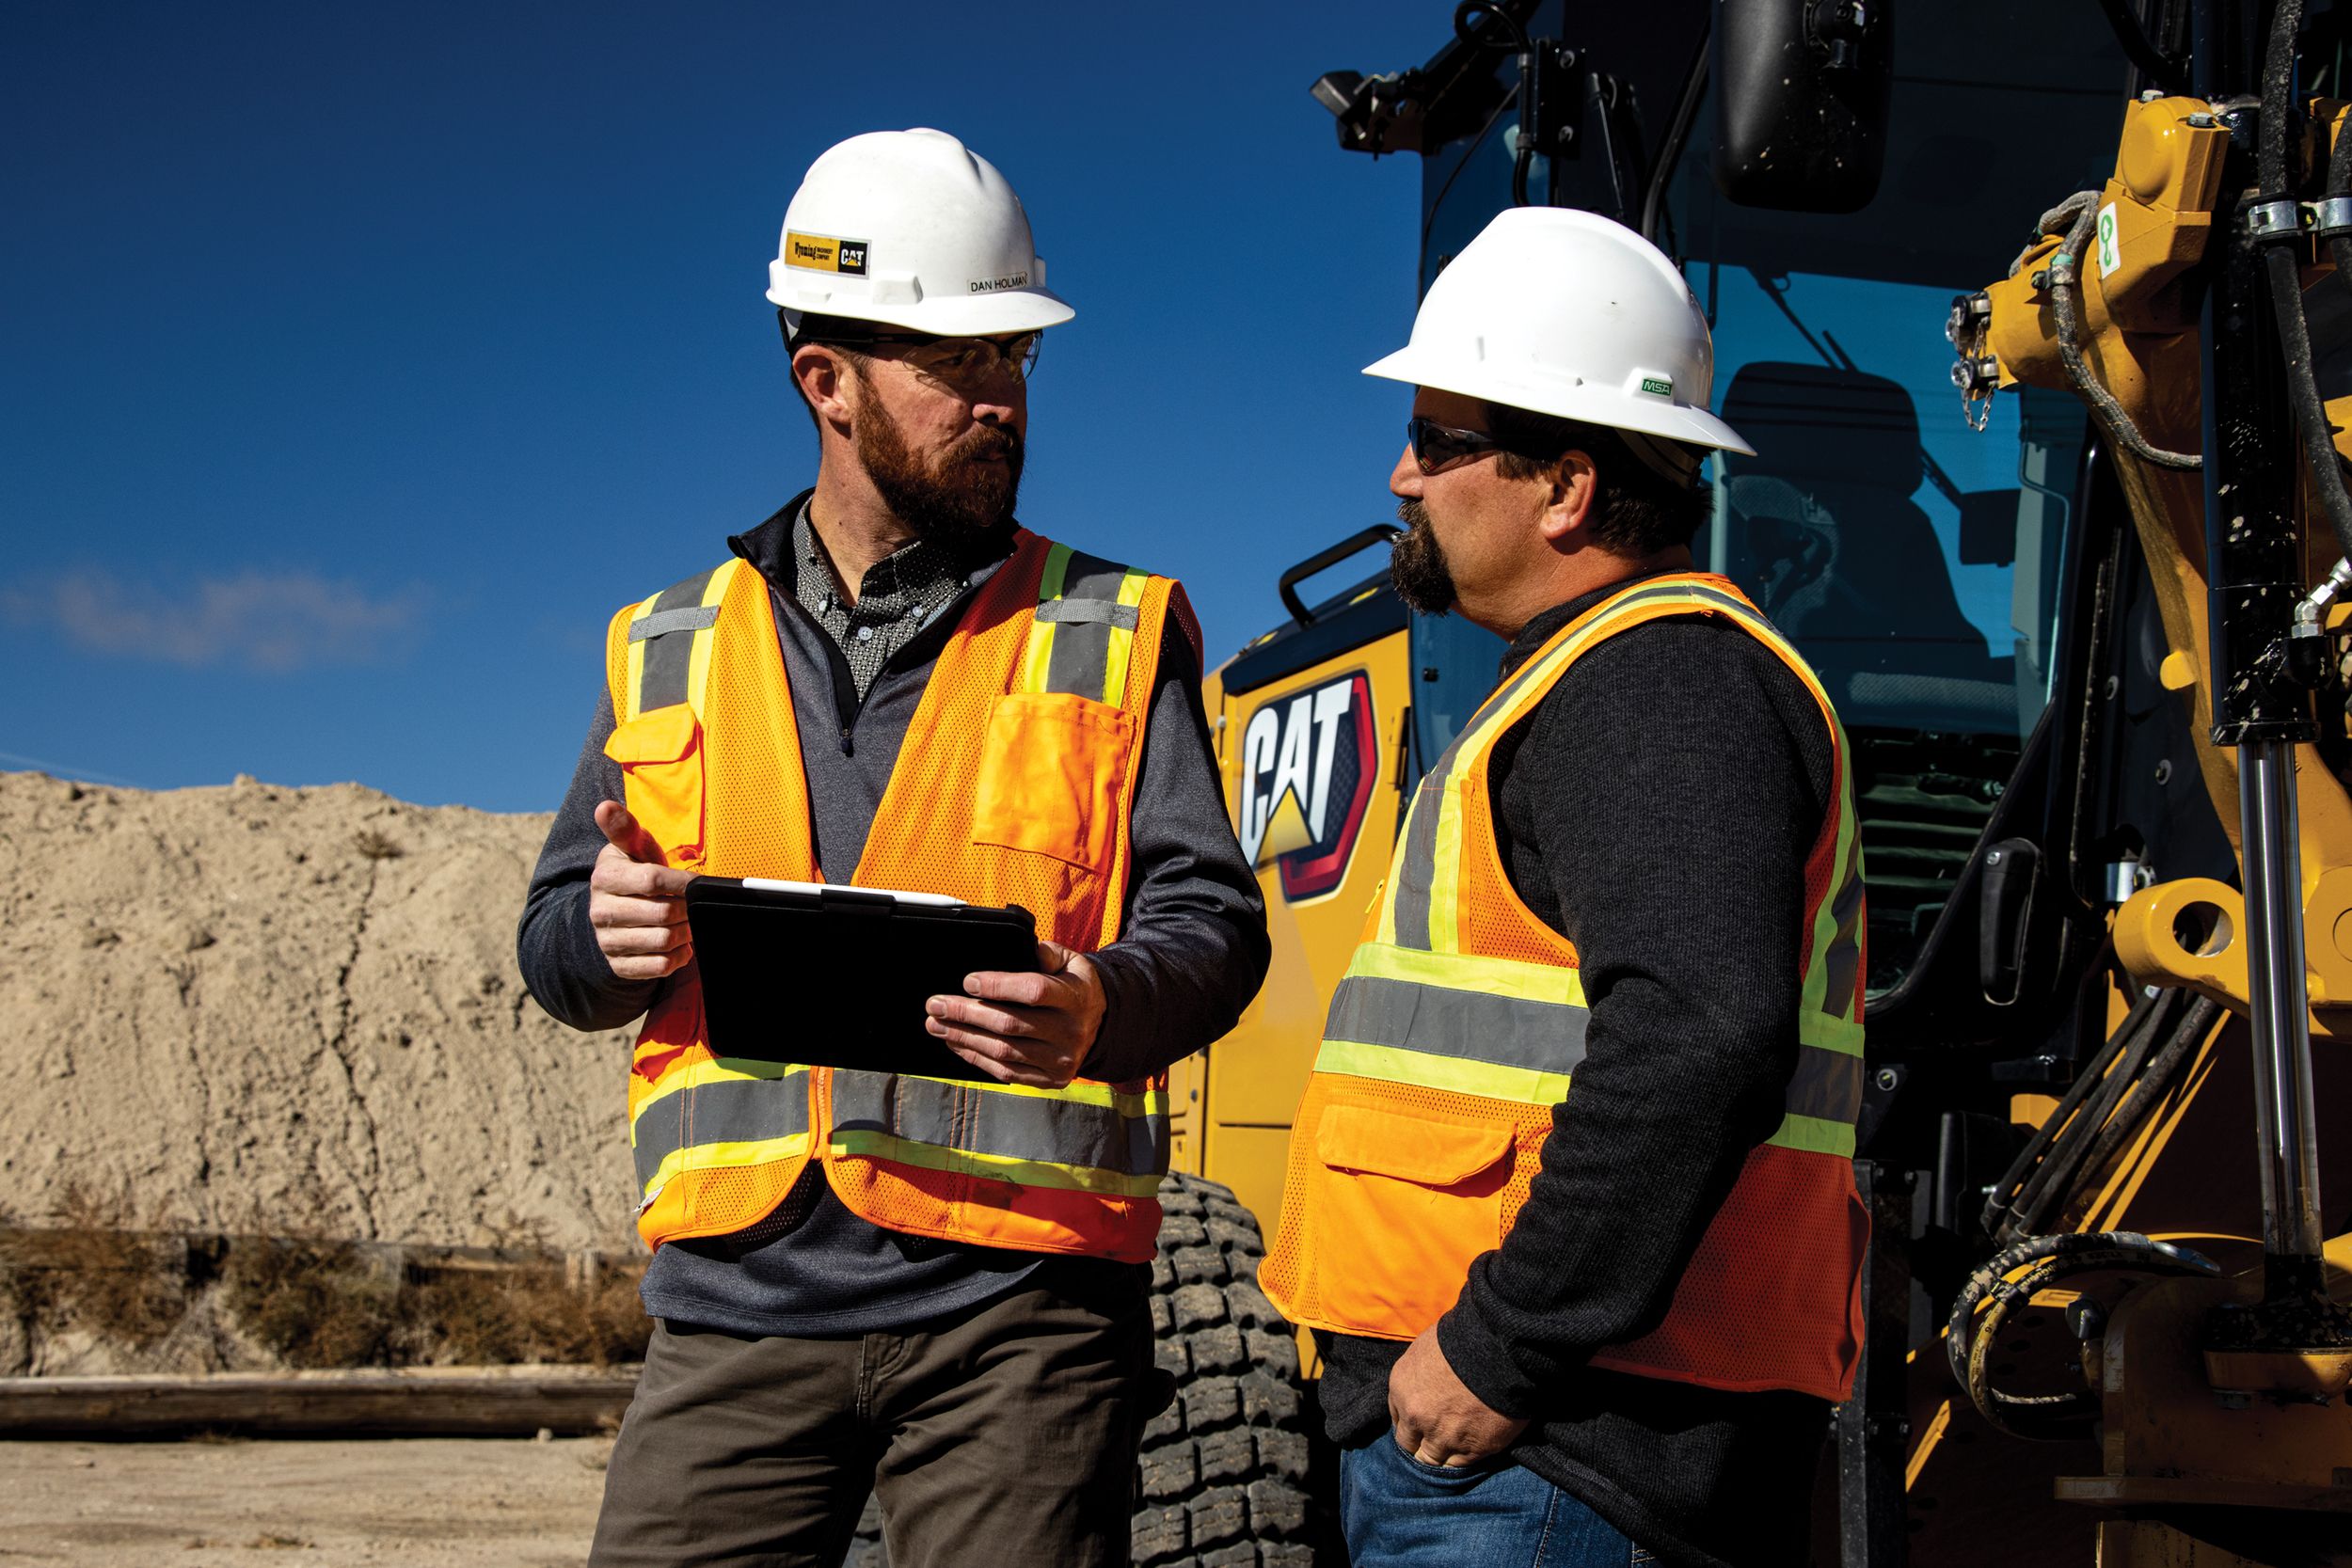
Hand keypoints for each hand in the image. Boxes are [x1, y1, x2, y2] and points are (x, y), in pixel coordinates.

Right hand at [588, 800, 695, 980]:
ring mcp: (608, 942)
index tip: (697, 883)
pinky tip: (678, 944)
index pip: (653, 880)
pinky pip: (659, 966)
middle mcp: (601, 911)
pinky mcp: (619, 966)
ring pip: (664, 941)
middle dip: (688, 909)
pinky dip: (677, 956)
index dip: (683, 883)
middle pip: (663, 913)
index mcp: (605, 878)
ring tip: (687, 922)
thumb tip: (605, 806)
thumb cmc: (633, 873)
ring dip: (685, 933)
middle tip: (695, 905)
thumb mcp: (631, 849)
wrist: (612, 913)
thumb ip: (625, 828)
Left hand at [924, 939, 1105, 1087]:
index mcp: (1075, 998)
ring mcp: (1060, 1060)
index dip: (998, 987)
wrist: (1101, 1025)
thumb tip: (1026, 949)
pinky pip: (1006, 1072)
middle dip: (967, 1014)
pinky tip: (956, 1043)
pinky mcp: (1050, 1079)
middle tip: (935, 1005)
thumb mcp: (1071, 962)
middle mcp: (1070, 1032)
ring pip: (1003, 1051)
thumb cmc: (1075, 987)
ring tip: (936, 1024)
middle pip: (1010, 1024)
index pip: (1034, 991)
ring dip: (964, 1037)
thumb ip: (1047, 952)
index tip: (968, 981)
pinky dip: (976, 1058)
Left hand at [1388, 1325, 1527, 1467]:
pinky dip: (1464, 1458)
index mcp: (1401, 1389)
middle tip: (1436, 1438)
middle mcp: (1417, 1418)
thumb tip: (1424, 1388)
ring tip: (1455, 1444)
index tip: (1422, 1424)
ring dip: (1441, 1455)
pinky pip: (1461, 1465)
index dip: (1411, 1424)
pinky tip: (1471, 1445)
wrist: (1498, 1347)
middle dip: (1421, 1444)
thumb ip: (1418, 1377)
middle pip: (1411, 1447)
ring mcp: (1444, 1437)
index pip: (1398, 1421)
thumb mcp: (1425, 1349)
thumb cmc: (1463, 1338)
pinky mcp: (1474, 1448)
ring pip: (1433, 1461)